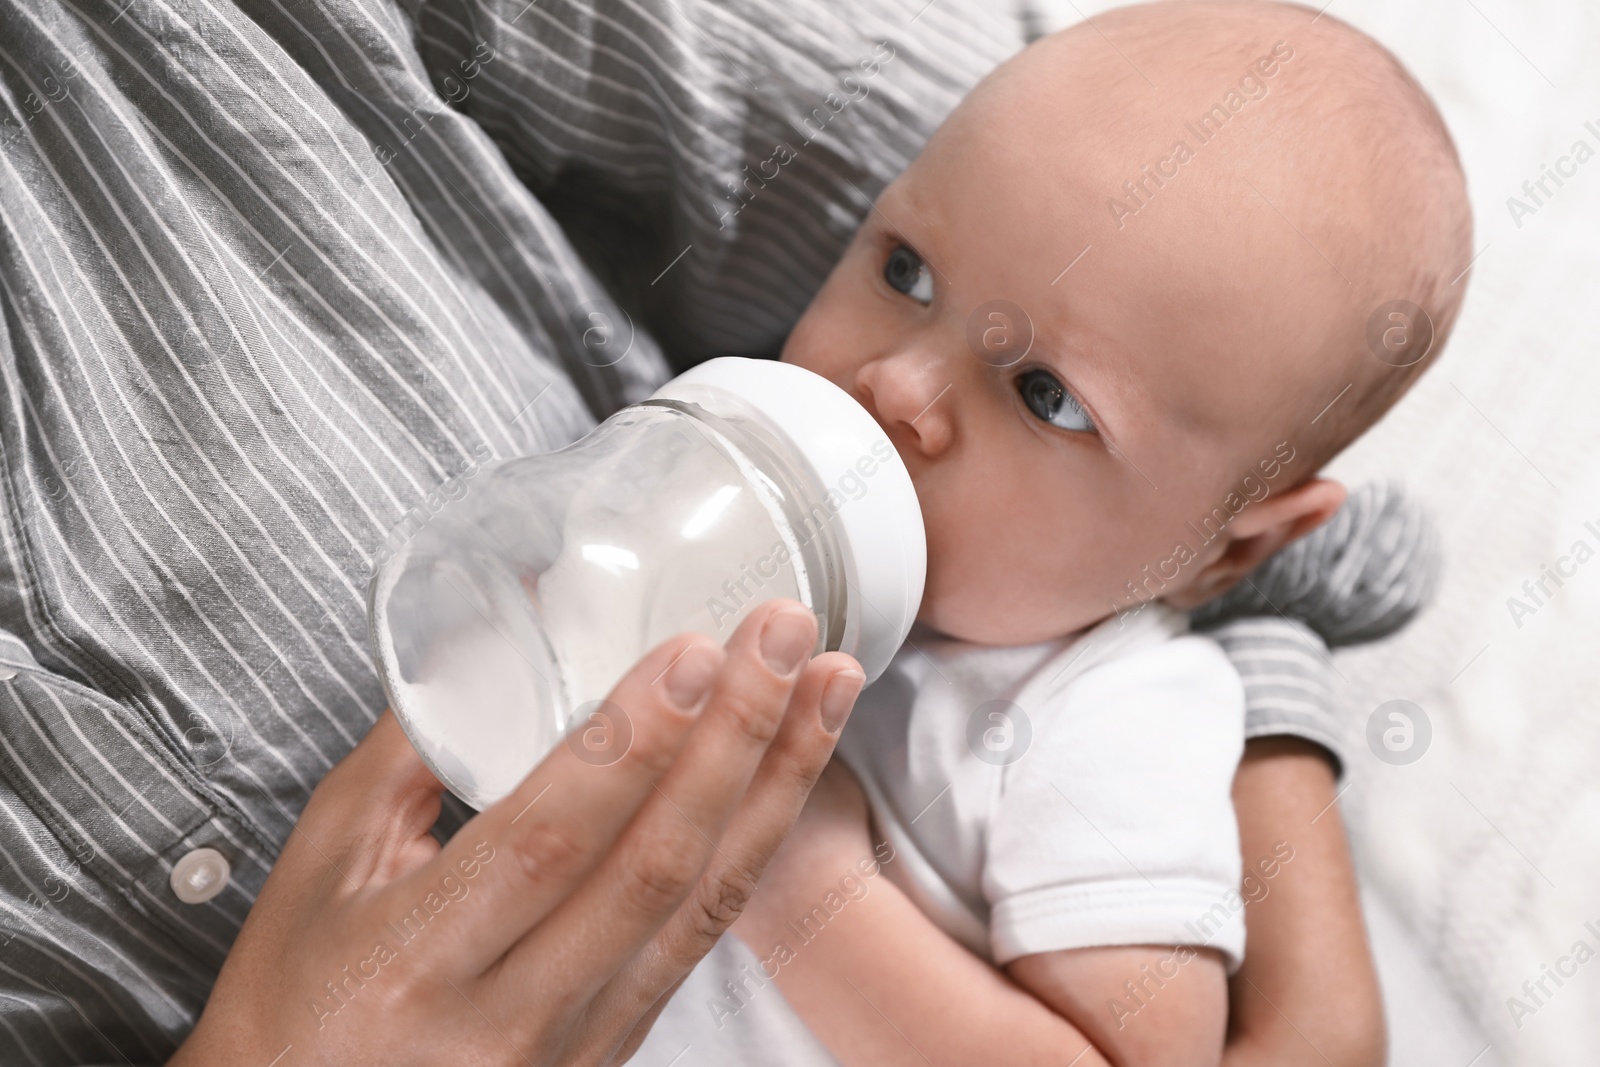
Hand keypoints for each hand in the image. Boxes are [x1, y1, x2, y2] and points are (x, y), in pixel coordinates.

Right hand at [169, 600, 866, 1066]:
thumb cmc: (296, 1010)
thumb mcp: (317, 873)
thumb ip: (406, 757)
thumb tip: (492, 646)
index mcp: (417, 959)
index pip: (550, 840)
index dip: (630, 742)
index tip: (691, 653)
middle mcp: (512, 1013)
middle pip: (653, 864)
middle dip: (735, 735)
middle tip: (785, 636)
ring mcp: (577, 1040)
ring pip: (703, 903)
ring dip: (775, 783)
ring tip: (826, 689)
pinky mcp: (616, 1047)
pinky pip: (701, 939)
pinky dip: (756, 846)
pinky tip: (786, 777)